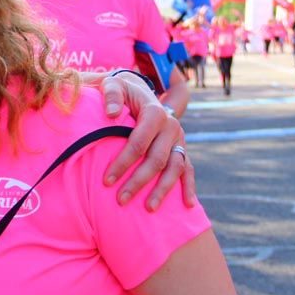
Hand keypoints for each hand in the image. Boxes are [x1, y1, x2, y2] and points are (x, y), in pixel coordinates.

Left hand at [99, 72, 197, 209]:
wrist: (139, 91)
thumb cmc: (122, 92)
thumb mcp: (114, 85)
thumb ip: (111, 95)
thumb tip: (111, 114)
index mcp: (155, 112)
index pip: (138, 142)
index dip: (123, 162)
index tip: (106, 180)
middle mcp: (171, 126)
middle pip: (156, 159)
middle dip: (138, 182)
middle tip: (121, 200)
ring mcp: (179, 139)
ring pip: (174, 168)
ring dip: (162, 190)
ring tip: (148, 209)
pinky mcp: (182, 149)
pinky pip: (189, 170)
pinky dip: (189, 187)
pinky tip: (188, 205)